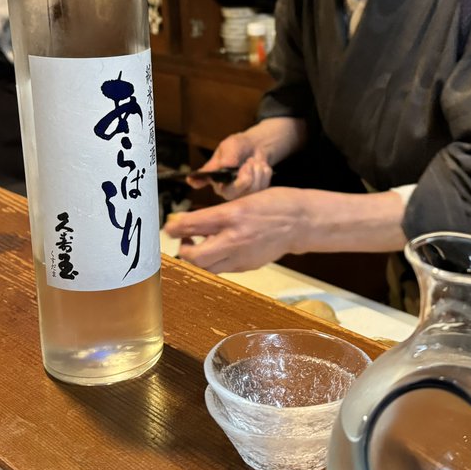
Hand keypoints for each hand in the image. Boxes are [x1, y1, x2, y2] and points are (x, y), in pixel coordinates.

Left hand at [164, 187, 308, 272]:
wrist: (301, 222)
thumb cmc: (274, 205)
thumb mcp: (242, 200)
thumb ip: (216, 212)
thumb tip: (189, 221)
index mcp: (232, 216)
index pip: (192, 225)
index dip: (174, 227)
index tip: (169, 226)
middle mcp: (235, 239)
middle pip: (196, 257)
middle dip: (184, 251)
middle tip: (185, 240)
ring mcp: (242, 256)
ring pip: (207, 268)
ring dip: (197, 259)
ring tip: (200, 246)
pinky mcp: (248, 267)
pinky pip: (222, 269)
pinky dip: (214, 262)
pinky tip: (218, 249)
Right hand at [190, 132, 271, 199]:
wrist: (255, 148)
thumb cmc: (239, 146)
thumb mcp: (232, 145)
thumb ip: (228, 156)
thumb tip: (225, 165)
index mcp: (212, 176)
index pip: (200, 181)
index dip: (198, 182)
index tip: (194, 181)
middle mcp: (224, 189)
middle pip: (231, 194)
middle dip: (243, 179)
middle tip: (248, 164)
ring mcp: (240, 194)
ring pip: (250, 191)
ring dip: (256, 172)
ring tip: (253, 162)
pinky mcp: (255, 195)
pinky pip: (263, 188)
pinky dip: (264, 174)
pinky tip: (260, 167)